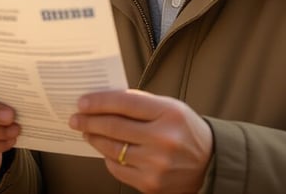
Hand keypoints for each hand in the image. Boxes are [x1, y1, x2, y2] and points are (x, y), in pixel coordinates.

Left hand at [69, 89, 212, 193]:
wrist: (210, 163)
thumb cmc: (186, 130)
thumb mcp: (171, 108)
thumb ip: (141, 104)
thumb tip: (104, 101)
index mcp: (169, 114)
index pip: (124, 103)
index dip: (99, 102)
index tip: (82, 102)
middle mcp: (163, 139)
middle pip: (114, 127)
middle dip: (89, 121)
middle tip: (76, 118)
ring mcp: (156, 164)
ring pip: (112, 149)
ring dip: (94, 139)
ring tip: (87, 132)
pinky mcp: (150, 183)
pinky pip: (118, 168)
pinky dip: (109, 158)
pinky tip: (105, 150)